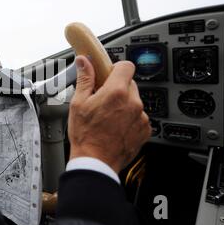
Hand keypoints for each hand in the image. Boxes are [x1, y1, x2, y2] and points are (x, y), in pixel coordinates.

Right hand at [68, 56, 151, 172]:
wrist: (95, 162)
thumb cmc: (85, 135)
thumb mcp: (78, 103)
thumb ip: (85, 79)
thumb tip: (84, 61)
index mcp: (116, 92)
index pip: (126, 66)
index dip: (116, 68)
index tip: (109, 75)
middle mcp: (133, 102)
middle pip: (130, 84)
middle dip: (117, 88)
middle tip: (103, 100)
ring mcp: (141, 117)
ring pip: (134, 101)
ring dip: (124, 105)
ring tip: (108, 118)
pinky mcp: (145, 130)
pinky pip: (139, 117)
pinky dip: (130, 120)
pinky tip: (116, 128)